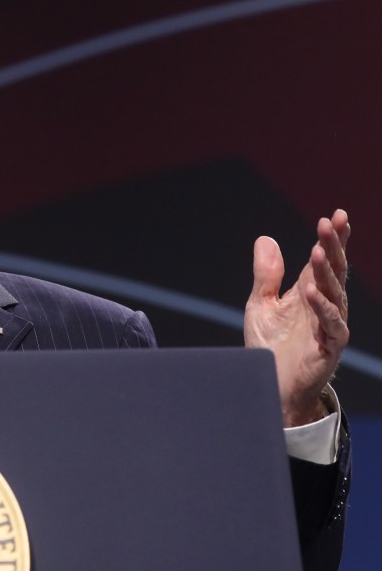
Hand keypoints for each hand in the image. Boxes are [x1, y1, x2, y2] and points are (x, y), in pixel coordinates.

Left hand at [244, 210, 349, 426]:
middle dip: (334, 246)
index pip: (325, 260)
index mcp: (310, 293)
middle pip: (334, 271)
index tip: (337, 215)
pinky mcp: (328, 347)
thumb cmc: (269, 346)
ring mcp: (328, 326)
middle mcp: (323, 306)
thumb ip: (266, 274)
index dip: (332, 239)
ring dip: (328, 271)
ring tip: (319, 249)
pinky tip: (311, 290)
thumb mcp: (261, 304)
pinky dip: (321, 307)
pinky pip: (330, 325)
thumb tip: (265, 238)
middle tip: (332, 222)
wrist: (268, 384)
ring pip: (334, 294)